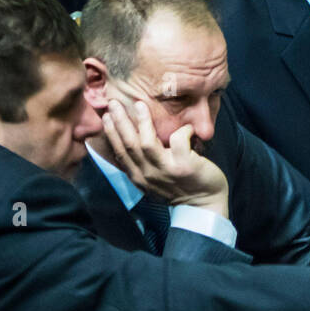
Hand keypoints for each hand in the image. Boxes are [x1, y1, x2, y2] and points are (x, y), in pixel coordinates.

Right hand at [101, 99, 230, 217]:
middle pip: (128, 144)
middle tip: (113, 103)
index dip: (111, 134)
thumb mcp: (154, 182)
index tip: (106, 116)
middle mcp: (148, 175)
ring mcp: (165, 171)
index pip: (120, 152)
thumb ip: (143, 165)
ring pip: (147, 143)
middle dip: (119, 122)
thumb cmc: (181, 189)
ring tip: (139, 105)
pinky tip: (188, 128)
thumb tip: (134, 141)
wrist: (203, 207)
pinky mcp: (184, 166)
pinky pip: (179, 140)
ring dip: (142, 122)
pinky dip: (183, 131)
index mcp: (139, 177)